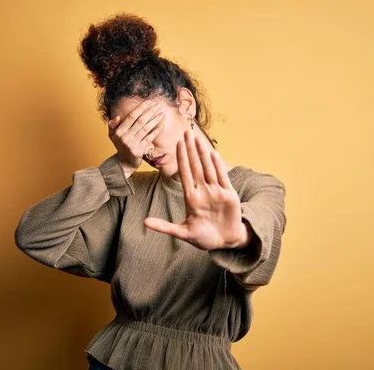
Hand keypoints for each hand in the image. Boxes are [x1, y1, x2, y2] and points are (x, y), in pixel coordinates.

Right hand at [108, 99, 164, 175]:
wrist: (123, 163)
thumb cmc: (120, 146)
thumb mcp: (112, 136)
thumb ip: (112, 125)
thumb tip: (117, 116)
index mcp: (119, 131)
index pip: (131, 117)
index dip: (140, 108)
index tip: (148, 102)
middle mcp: (125, 137)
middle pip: (140, 121)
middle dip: (150, 112)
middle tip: (158, 106)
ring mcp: (132, 144)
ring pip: (146, 129)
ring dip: (155, 120)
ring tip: (162, 114)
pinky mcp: (139, 150)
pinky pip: (149, 139)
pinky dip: (155, 132)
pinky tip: (160, 126)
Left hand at [144, 131, 251, 250]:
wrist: (225, 242)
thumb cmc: (203, 237)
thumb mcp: (183, 233)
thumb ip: (164, 227)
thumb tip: (145, 222)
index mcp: (191, 198)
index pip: (185, 173)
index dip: (181, 158)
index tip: (177, 144)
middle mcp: (203, 191)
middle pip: (196, 166)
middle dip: (191, 149)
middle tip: (186, 132)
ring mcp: (216, 192)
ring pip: (208, 168)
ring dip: (203, 153)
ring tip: (198, 138)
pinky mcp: (229, 195)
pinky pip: (223, 177)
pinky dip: (218, 166)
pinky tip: (213, 154)